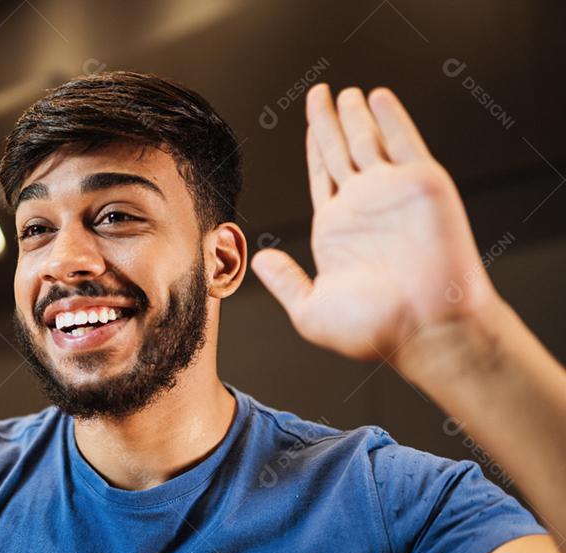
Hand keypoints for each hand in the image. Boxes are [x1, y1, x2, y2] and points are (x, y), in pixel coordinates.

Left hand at [251, 84, 497, 362]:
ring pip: (368, 141)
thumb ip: (284, 281)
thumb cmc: (372, 330)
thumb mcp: (310, 309)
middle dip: (330, 122)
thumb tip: (257, 260)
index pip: (322, 177)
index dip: (315, 149)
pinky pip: (403, 141)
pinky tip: (375, 97)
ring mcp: (392, 193)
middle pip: (341, 151)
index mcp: (337, 230)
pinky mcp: (421, 182)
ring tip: (343, 92)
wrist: (424, 327)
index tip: (311, 124)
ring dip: (355, 115)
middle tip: (319, 93)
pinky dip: (390, 117)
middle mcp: (364, 207)